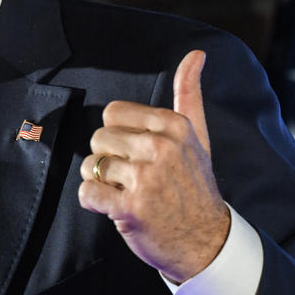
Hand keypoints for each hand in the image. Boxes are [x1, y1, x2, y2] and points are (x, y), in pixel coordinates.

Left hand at [78, 50, 230, 282]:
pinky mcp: (131, 208)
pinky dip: (95, 203)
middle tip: (135, 179)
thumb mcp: (197, 136)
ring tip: (129, 194)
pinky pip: (87, 192)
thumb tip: (196, 53)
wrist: (207, 241)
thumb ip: (189, 93)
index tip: (140, 154)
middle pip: (98, 138)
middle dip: (109, 160)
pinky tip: (117, 209)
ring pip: (90, 165)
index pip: (112, 113)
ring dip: (102, 183)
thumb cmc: (194, 185)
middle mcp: (161, 147)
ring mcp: (146, 178)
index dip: (119, 136)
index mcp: (173, 125)